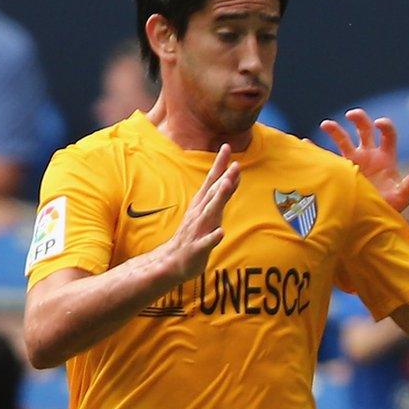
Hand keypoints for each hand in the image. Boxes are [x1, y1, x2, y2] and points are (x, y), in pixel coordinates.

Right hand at [155, 144, 239, 283]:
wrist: (173, 261)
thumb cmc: (195, 235)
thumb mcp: (210, 212)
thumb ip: (222, 195)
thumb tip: (233, 176)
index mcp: (202, 205)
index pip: (212, 181)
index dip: (220, 164)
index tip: (227, 146)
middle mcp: (200, 214)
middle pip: (213, 193)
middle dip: (224, 179)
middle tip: (235, 164)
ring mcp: (198, 230)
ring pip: (209, 213)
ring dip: (218, 200)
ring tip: (226, 186)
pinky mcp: (197, 248)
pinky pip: (206, 243)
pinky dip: (213, 237)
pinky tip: (221, 232)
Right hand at [321, 108, 408, 215]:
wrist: (375, 219)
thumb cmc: (391, 207)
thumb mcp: (402, 197)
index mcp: (386, 157)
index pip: (388, 135)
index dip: (385, 126)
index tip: (379, 123)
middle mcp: (369, 154)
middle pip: (364, 129)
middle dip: (359, 119)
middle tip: (351, 115)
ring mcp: (354, 161)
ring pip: (344, 140)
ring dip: (335, 130)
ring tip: (326, 125)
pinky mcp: (341, 170)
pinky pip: (328, 156)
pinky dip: (317, 149)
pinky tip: (306, 143)